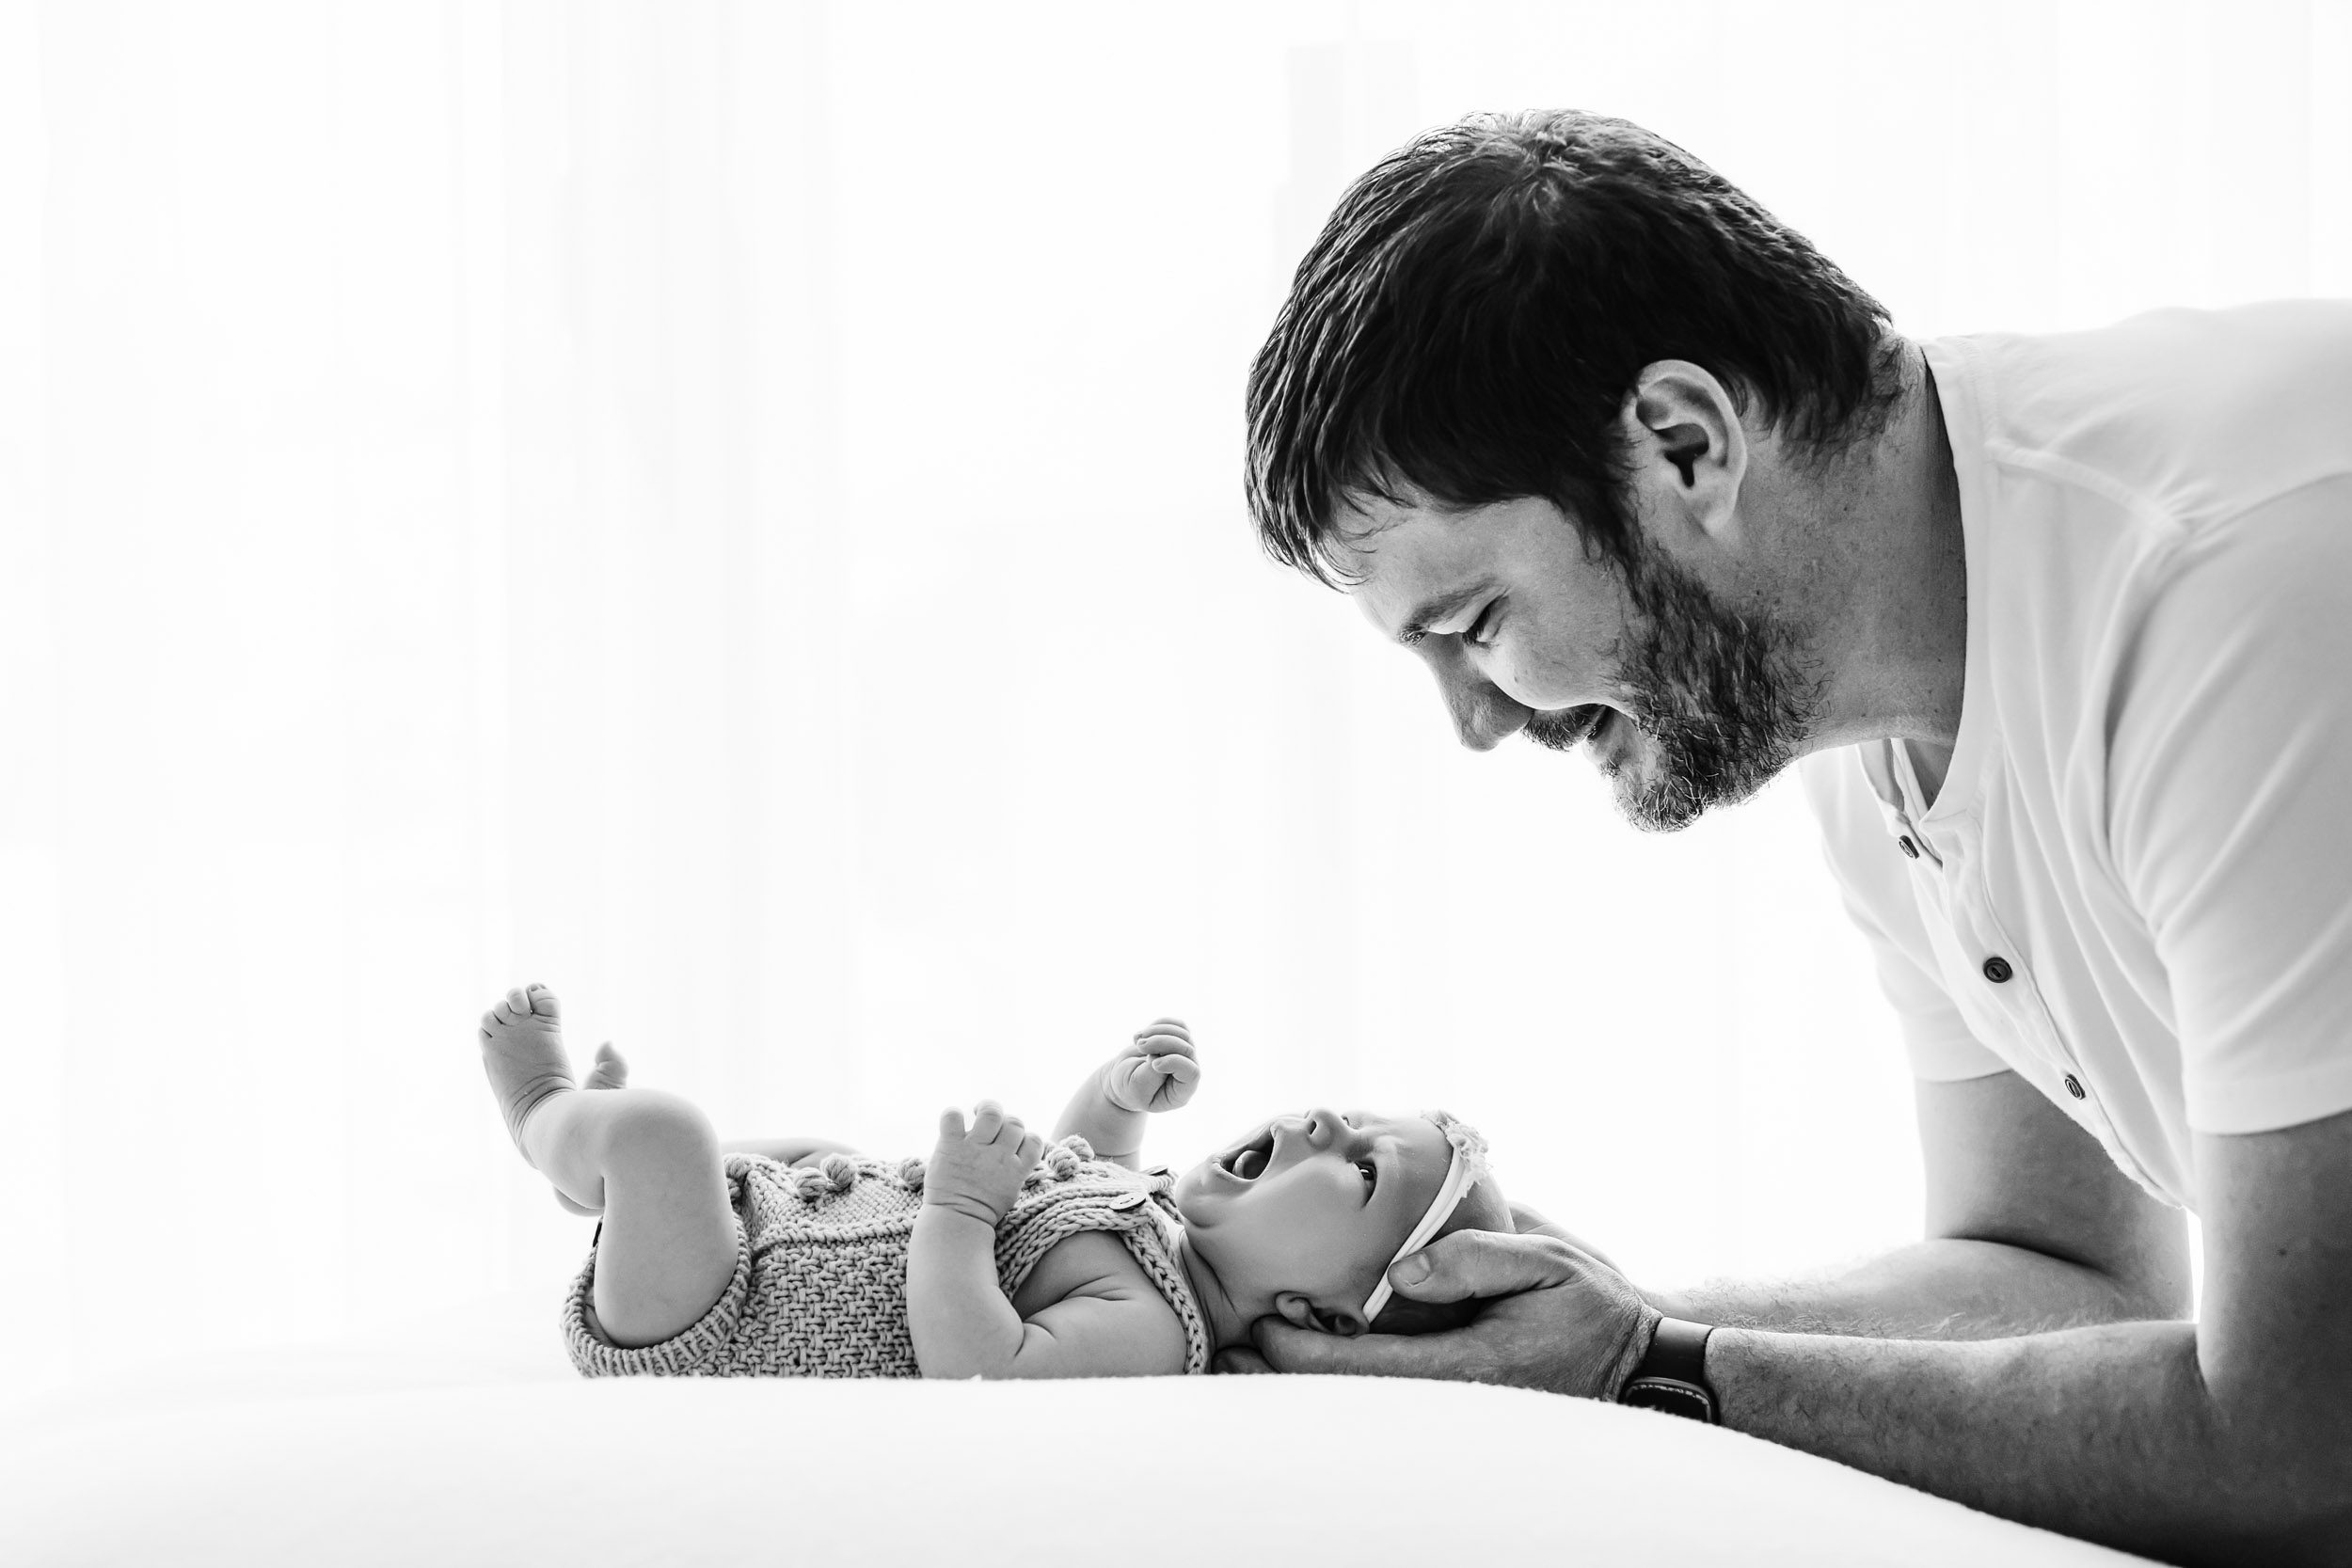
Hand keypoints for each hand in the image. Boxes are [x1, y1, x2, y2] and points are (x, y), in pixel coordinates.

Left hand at [924, 1101, 1044, 1225]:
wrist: (955, 1223)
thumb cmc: (981, 1211)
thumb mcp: (1009, 1191)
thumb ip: (1014, 1168)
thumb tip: (1016, 1149)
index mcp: (1017, 1169)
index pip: (1034, 1139)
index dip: (1025, 1137)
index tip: (1012, 1144)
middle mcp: (999, 1156)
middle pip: (1014, 1123)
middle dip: (1006, 1122)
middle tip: (992, 1128)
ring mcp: (975, 1149)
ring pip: (991, 1113)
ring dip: (986, 1109)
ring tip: (977, 1113)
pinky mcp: (951, 1146)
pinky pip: (953, 1116)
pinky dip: (953, 1114)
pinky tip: (953, 1122)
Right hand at [1097, 1017, 1201, 1113]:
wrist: (1124, 1076)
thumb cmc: (1130, 1087)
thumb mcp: (1136, 1088)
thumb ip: (1152, 1074)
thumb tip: (1161, 1053)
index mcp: (1181, 1092)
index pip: (1192, 1073)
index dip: (1174, 1062)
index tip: (1153, 1064)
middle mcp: (1187, 1073)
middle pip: (1187, 1049)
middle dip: (1162, 1042)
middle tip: (1140, 1045)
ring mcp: (1184, 1055)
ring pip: (1183, 1033)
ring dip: (1158, 1031)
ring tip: (1137, 1039)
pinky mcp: (1178, 1040)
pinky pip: (1177, 1025)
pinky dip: (1159, 1024)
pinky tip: (1143, 1034)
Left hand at [1214, 1230, 1658, 1398]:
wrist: (1640, 1364)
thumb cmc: (1594, 1308)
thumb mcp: (1550, 1262)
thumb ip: (1476, 1258)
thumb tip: (1401, 1267)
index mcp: (1469, 1364)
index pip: (1367, 1368)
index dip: (1306, 1351)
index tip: (1264, 1324)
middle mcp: (1453, 1395)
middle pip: (1350, 1396)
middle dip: (1286, 1376)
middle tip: (1229, 1351)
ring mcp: (1455, 1405)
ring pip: (1363, 1403)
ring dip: (1306, 1382)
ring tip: (1249, 1358)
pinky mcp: (1458, 1400)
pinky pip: (1387, 1394)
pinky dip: (1340, 1377)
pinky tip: (1309, 1354)